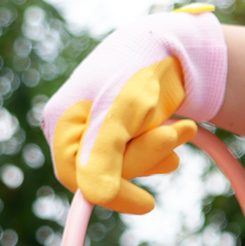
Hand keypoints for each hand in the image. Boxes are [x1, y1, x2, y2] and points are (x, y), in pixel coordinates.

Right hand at [42, 6, 227, 214]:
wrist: (176, 42)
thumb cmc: (143, 69)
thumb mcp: (125, 113)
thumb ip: (106, 154)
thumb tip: (96, 196)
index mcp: (60, 120)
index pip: (77, 177)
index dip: (112, 193)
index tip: (148, 203)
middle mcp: (74, 126)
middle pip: (105, 171)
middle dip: (146, 155)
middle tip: (179, 133)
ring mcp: (97, 128)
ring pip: (126, 164)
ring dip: (159, 149)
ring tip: (183, 126)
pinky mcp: (121, 129)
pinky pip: (139, 156)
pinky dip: (161, 147)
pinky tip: (178, 131)